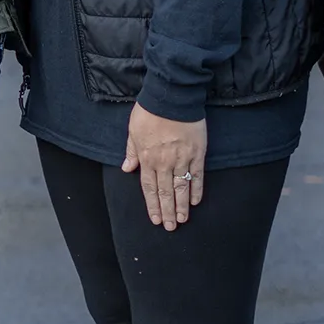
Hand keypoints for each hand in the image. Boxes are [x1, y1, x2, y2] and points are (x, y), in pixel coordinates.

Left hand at [121, 105, 207, 231]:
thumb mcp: (133, 130)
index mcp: (147, 158)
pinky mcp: (197, 153)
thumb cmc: (150, 111)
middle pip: (165, 192)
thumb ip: (131, 151)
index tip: (154, 218)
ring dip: (181, 206)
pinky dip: (196, 190)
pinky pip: (197, 176)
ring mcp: (182, 159)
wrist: (172, 97)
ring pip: (181, 188)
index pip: (149, 187)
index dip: (152, 204)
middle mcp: (164, 163)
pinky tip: (195, 201)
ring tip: (182, 220)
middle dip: (167, 211)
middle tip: (169, 227)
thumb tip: (126, 168)